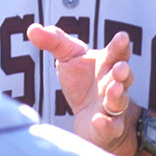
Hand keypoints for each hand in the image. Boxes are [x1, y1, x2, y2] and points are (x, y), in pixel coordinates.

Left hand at [27, 23, 136, 155]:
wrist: (89, 116)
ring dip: (118, 95)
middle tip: (120, 68)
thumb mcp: (67, 57)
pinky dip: (107, 124)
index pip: (116, 52)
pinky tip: (99, 121)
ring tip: (114, 89)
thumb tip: (32, 28)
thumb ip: (53, 41)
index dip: (120, 45)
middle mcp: (113, 83)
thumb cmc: (81, 81)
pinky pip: (112, 127)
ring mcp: (112, 106)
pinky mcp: (109, 127)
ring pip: (119, 100)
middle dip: (123, 71)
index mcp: (106, 63)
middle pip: (123, 76)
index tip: (122, 37)